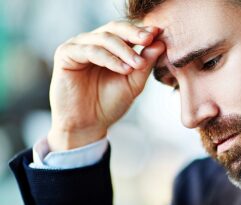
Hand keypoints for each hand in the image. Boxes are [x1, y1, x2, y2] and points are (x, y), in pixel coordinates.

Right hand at [48, 21, 164, 150]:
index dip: (141, 31)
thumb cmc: (110, 104)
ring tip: (138, 65)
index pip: (125, 31)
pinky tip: (124, 69)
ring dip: (124, 50)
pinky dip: (109, 58)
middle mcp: (92, 42)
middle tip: (149, 40)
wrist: (88, 125)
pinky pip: (90, 50)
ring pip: (104, 38)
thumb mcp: (133, 83)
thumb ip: (145, 63)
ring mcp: (78, 47)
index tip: (158, 34)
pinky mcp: (65, 54)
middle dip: (133, 34)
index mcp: (108, 47)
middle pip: (114, 28)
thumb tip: (160, 43)